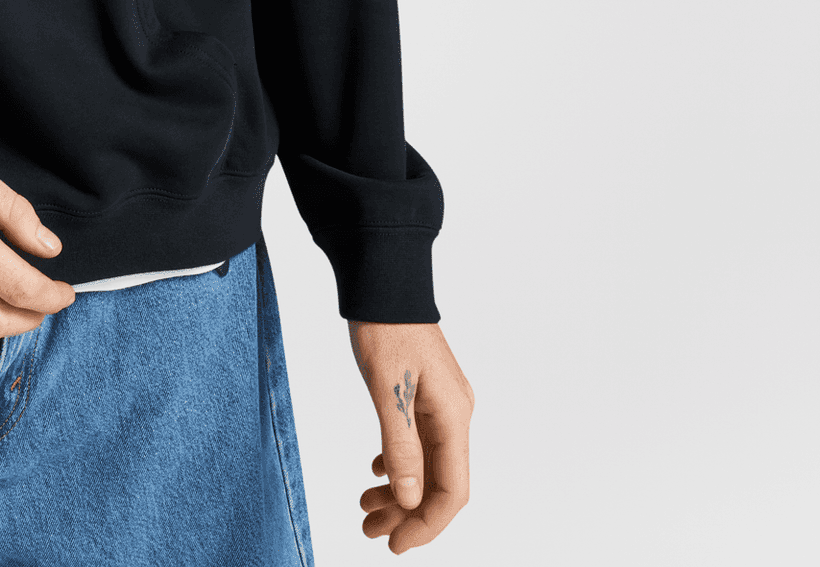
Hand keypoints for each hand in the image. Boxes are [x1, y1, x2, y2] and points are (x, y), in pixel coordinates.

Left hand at [347, 319, 473, 550]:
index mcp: (454, 416)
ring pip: (425, 464)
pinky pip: (417, 443)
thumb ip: (400, 445)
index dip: (426, 525)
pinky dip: (397, 463)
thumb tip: (408, 499)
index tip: (396, 545)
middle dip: (405, 514)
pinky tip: (376, 471)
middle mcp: (455, 414)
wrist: (383, 280)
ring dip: (398, 492)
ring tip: (364, 507)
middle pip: (438, 482)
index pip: (452, 490)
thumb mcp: (387, 388)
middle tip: (368, 530)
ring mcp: (442, 405)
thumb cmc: (386, 327)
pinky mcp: (423, 395)